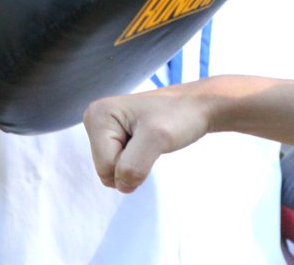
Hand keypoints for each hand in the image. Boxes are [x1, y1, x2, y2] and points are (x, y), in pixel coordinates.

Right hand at [83, 84, 214, 192]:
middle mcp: (95, 119)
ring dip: (136, 163)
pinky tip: (148, 144)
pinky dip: (138, 161)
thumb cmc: (180, 115)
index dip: (132, 161)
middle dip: (132, 164)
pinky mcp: (116, 136)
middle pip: (105, 170)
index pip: (105, 165)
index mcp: (97, 114)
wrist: (198, 107)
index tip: (150, 138)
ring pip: (113, 171)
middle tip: (151, 141)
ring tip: (150, 141)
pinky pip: (121, 165)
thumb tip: (122, 185)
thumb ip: (133, 165)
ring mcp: (105, 128)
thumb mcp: (157, 138)